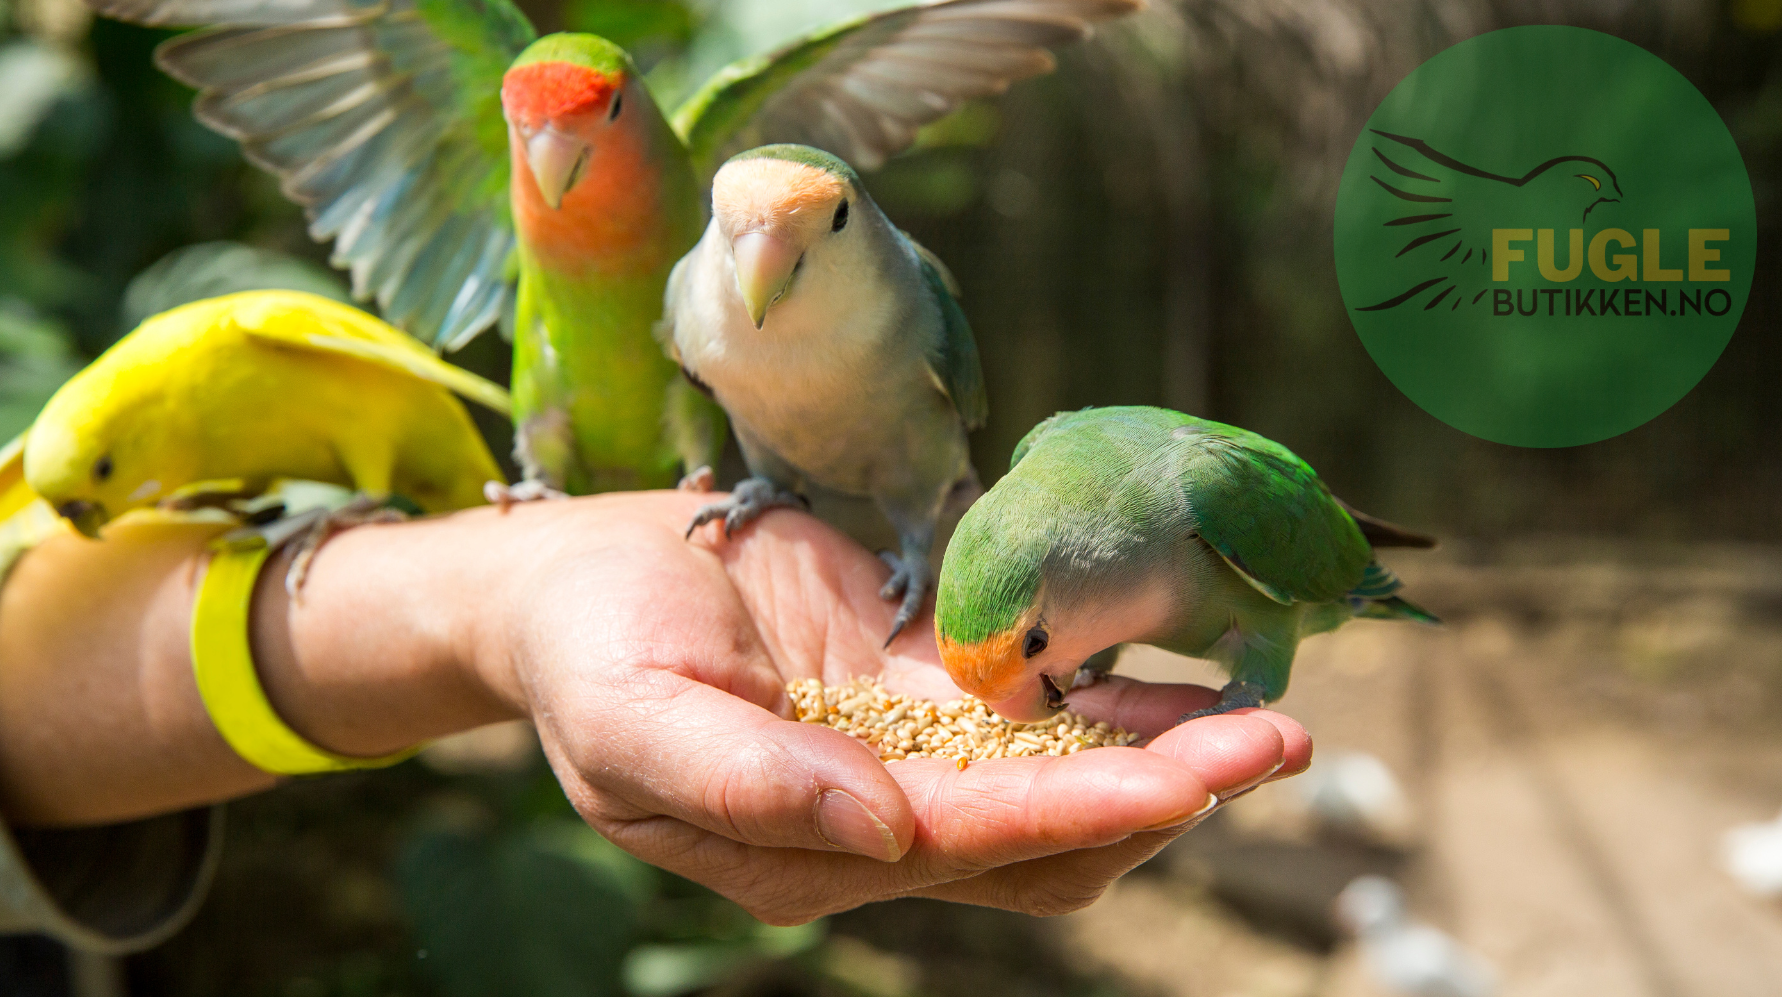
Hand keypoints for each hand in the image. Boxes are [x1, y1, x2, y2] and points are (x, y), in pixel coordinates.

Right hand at [466, 492, 1311, 923]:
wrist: (570, 582)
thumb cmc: (584, 649)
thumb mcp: (629, 718)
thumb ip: (747, 782)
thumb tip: (885, 827)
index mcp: (808, 849)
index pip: (967, 842)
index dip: (1075, 812)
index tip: (1183, 783)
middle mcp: (880, 816)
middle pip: (1047, 829)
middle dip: (1163, 790)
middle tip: (1278, 742)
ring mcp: (910, 749)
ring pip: (1063, 776)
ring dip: (1167, 750)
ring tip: (1275, 721)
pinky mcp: (924, 681)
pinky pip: (1040, 702)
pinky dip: (1119, 696)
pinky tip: (1192, 670)